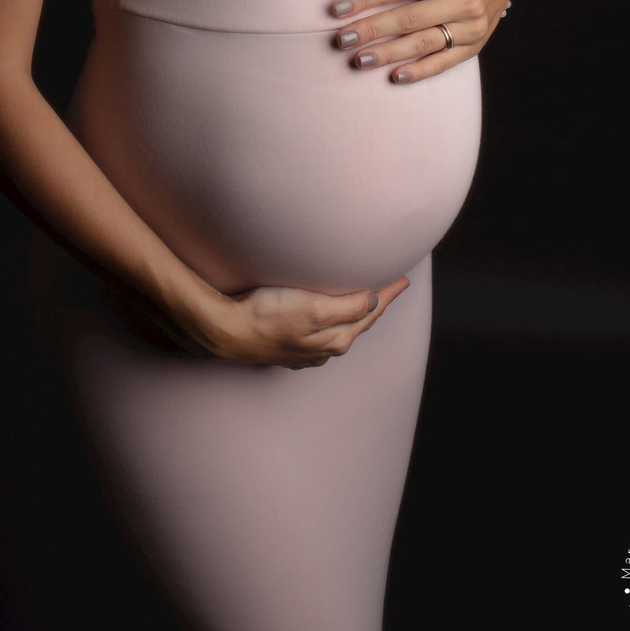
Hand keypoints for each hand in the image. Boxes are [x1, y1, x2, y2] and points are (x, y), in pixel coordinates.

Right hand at [188, 276, 410, 368]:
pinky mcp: (288, 345)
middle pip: (359, 322)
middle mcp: (324, 349)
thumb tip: (375, 302)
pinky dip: (333, 321)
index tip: (403, 279)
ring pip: (341, 329)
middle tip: (390, 287)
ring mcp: (305, 351)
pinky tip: (328, 317)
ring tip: (365, 298)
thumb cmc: (267, 315)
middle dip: (376, 305)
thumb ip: (348, 306)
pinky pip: (321, 333)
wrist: (226, 332)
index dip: (388, 294)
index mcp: (336, 339)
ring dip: (355, 314)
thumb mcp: (314, 308)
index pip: (371, 312)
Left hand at [329, 0, 512, 83]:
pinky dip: (420, 71)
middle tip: (341, 39)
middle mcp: (463, 1)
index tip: (337, 8)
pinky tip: (395, 76)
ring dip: (389, 54)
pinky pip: (444, 62)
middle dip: (371, 30)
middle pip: (408, 19)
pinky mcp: (474, 46)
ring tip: (360, 59)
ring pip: (424, 44)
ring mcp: (470, 26)